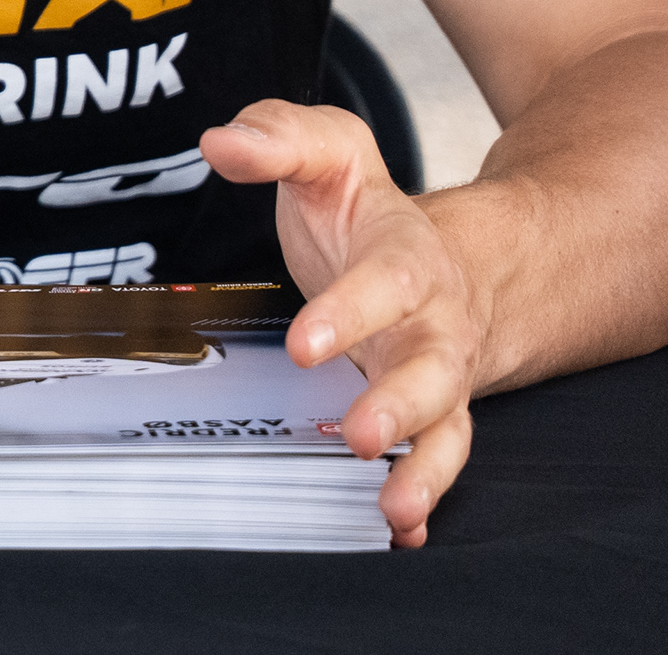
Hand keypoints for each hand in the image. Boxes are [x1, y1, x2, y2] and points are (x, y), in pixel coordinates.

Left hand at [202, 98, 481, 546]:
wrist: (437, 256)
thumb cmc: (364, 209)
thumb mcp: (326, 150)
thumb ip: (276, 137)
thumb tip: (221, 141)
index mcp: (408, 256)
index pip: (386, 281)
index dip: (350, 311)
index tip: (304, 343)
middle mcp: (433, 323)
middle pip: (431, 367)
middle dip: (400, 404)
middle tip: (358, 434)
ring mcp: (435, 375)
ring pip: (446, 425)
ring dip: (424, 468)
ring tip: (394, 507)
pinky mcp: (427, 414)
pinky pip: (439, 457)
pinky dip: (426, 495)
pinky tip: (401, 529)